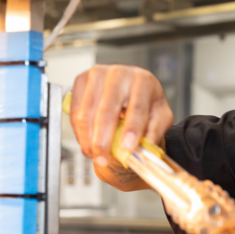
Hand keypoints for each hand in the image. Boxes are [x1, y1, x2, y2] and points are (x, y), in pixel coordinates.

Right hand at [70, 64, 174, 191]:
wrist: (131, 88)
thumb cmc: (146, 102)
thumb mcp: (160, 117)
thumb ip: (154, 132)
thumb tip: (143, 150)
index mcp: (143, 81)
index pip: (137, 107)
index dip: (132, 129)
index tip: (127, 148)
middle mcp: (119, 73)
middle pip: (107, 111)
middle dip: (103, 140)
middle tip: (103, 160)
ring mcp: (97, 74)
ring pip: (86, 113)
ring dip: (88, 140)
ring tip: (95, 156)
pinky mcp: (80, 80)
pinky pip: (75, 112)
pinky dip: (79, 132)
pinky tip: (88, 143)